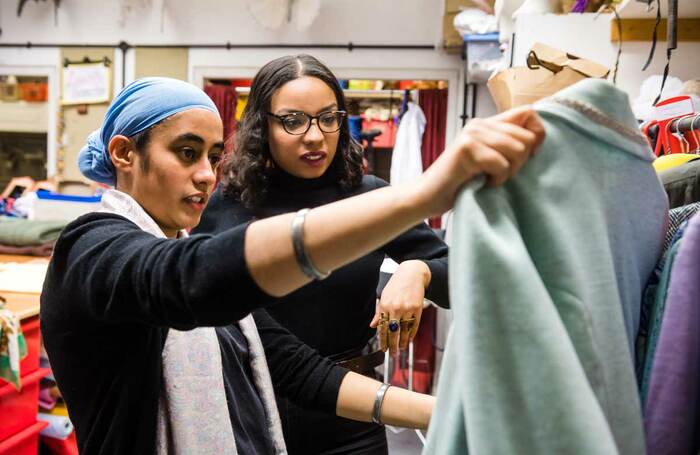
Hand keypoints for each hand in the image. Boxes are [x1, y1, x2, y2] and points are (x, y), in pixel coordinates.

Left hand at [370, 260, 430, 355]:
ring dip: (403, 342)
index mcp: (385, 305)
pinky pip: (414, 325)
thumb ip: (379, 312)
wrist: (412, 274)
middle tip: (392, 354)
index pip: (383, 328)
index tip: (383, 348)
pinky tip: (409, 340)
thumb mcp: (384, 296)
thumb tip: (373, 325)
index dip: (383, 340)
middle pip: (394, 332)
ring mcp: (408, 308)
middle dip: (392, 345)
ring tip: (401, 349)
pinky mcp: (418, 308)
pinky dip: (412, 334)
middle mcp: (396, 308)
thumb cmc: (397, 284)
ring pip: (405, 330)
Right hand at [412, 106, 544, 215]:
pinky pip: (501, 164)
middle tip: (501, 174)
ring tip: (490, 178)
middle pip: (527, 137)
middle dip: (521, 162)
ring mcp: (472, 134)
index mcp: (487, 124)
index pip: (529, 113)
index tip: (526, 158)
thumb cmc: (460, 183)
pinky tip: (482, 183)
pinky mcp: (466, 149)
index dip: (537, 135)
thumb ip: (506, 146)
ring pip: (518, 150)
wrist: (427, 197)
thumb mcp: (488, 160)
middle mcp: (479, 124)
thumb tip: (538, 142)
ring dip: (509, 172)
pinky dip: (496, 180)